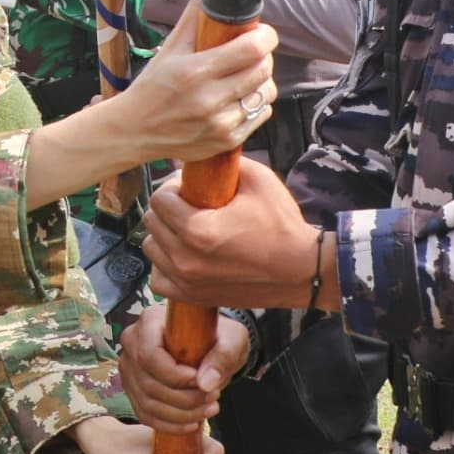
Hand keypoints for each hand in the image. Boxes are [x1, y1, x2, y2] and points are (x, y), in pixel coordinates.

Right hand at [101, 0, 277, 165]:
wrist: (134, 131)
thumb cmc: (152, 85)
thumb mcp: (171, 47)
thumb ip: (195, 13)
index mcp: (195, 72)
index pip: (252, 50)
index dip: (265, 37)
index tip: (262, 32)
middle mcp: (210, 100)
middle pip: (264, 70)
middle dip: (263, 56)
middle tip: (251, 51)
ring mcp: (220, 124)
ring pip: (267, 93)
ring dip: (261, 80)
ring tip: (244, 76)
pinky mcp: (227, 141)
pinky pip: (261, 114)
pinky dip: (255, 103)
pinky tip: (237, 98)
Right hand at [118, 303, 250, 431]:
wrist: (211, 346)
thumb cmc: (218, 336)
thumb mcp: (232, 338)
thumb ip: (223, 356)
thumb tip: (205, 383)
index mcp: (150, 321)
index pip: (149, 355)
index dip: (174, 376)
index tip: (201, 382)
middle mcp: (132, 342)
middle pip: (149, 383)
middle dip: (184, 399)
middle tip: (213, 398)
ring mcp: (129, 367)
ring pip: (147, 403)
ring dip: (181, 415)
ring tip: (208, 409)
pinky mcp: (133, 388)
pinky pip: (145, 414)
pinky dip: (170, 425)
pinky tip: (193, 423)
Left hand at [145, 162, 329, 309]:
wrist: (302, 270)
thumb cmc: (282, 224)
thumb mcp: (258, 180)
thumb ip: (223, 163)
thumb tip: (198, 156)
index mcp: (199, 229)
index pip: (159, 199)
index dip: (173, 187)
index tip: (189, 188)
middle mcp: (186, 258)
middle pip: (152, 221)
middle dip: (167, 208)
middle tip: (189, 205)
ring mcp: (187, 281)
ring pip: (151, 248)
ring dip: (164, 235)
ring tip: (187, 229)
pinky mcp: (193, 297)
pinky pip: (158, 279)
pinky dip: (165, 266)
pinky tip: (182, 255)